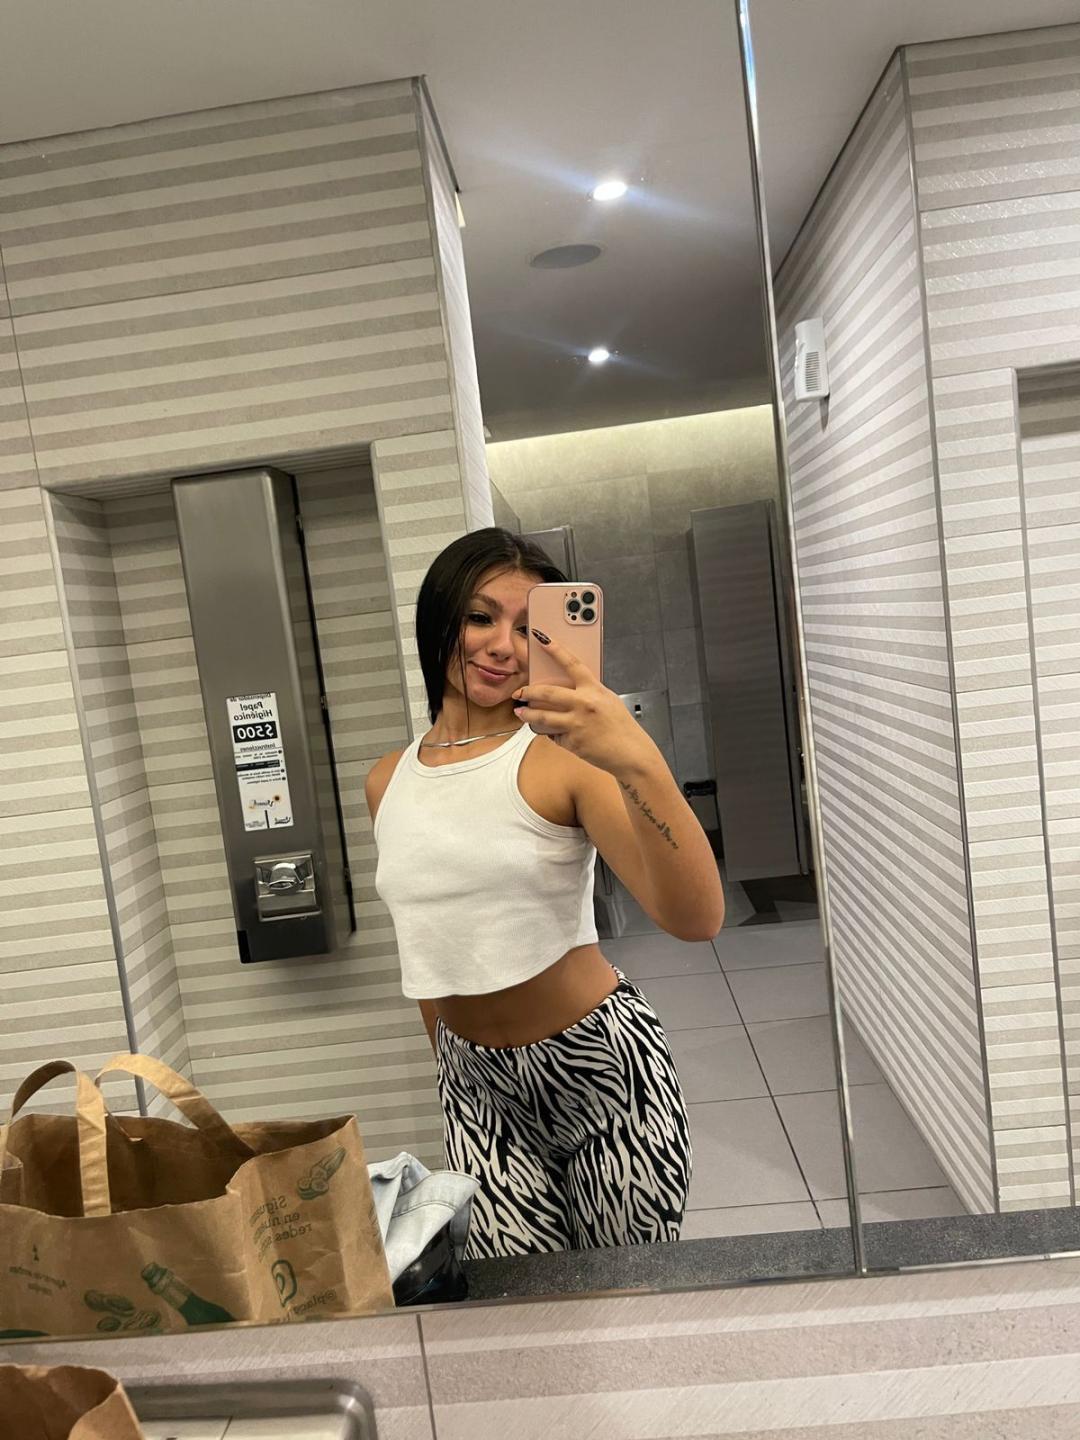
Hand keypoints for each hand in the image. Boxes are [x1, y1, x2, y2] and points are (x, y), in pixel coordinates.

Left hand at [512, 632, 660, 776]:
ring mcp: (576, 723)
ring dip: (527, 713)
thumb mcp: (608, 700)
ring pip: (542, 716)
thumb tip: (568, 689)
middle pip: (547, 692)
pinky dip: (549, 732)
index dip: (555, 649)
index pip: (572, 663)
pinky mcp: (572, 741)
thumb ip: (588, 693)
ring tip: (520, 712)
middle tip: (519, 692)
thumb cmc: (621, 727)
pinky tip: (548, 731)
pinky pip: (553, 735)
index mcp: (594, 690)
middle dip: (528, 691)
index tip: (541, 638)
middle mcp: (584, 704)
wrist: (630, 753)